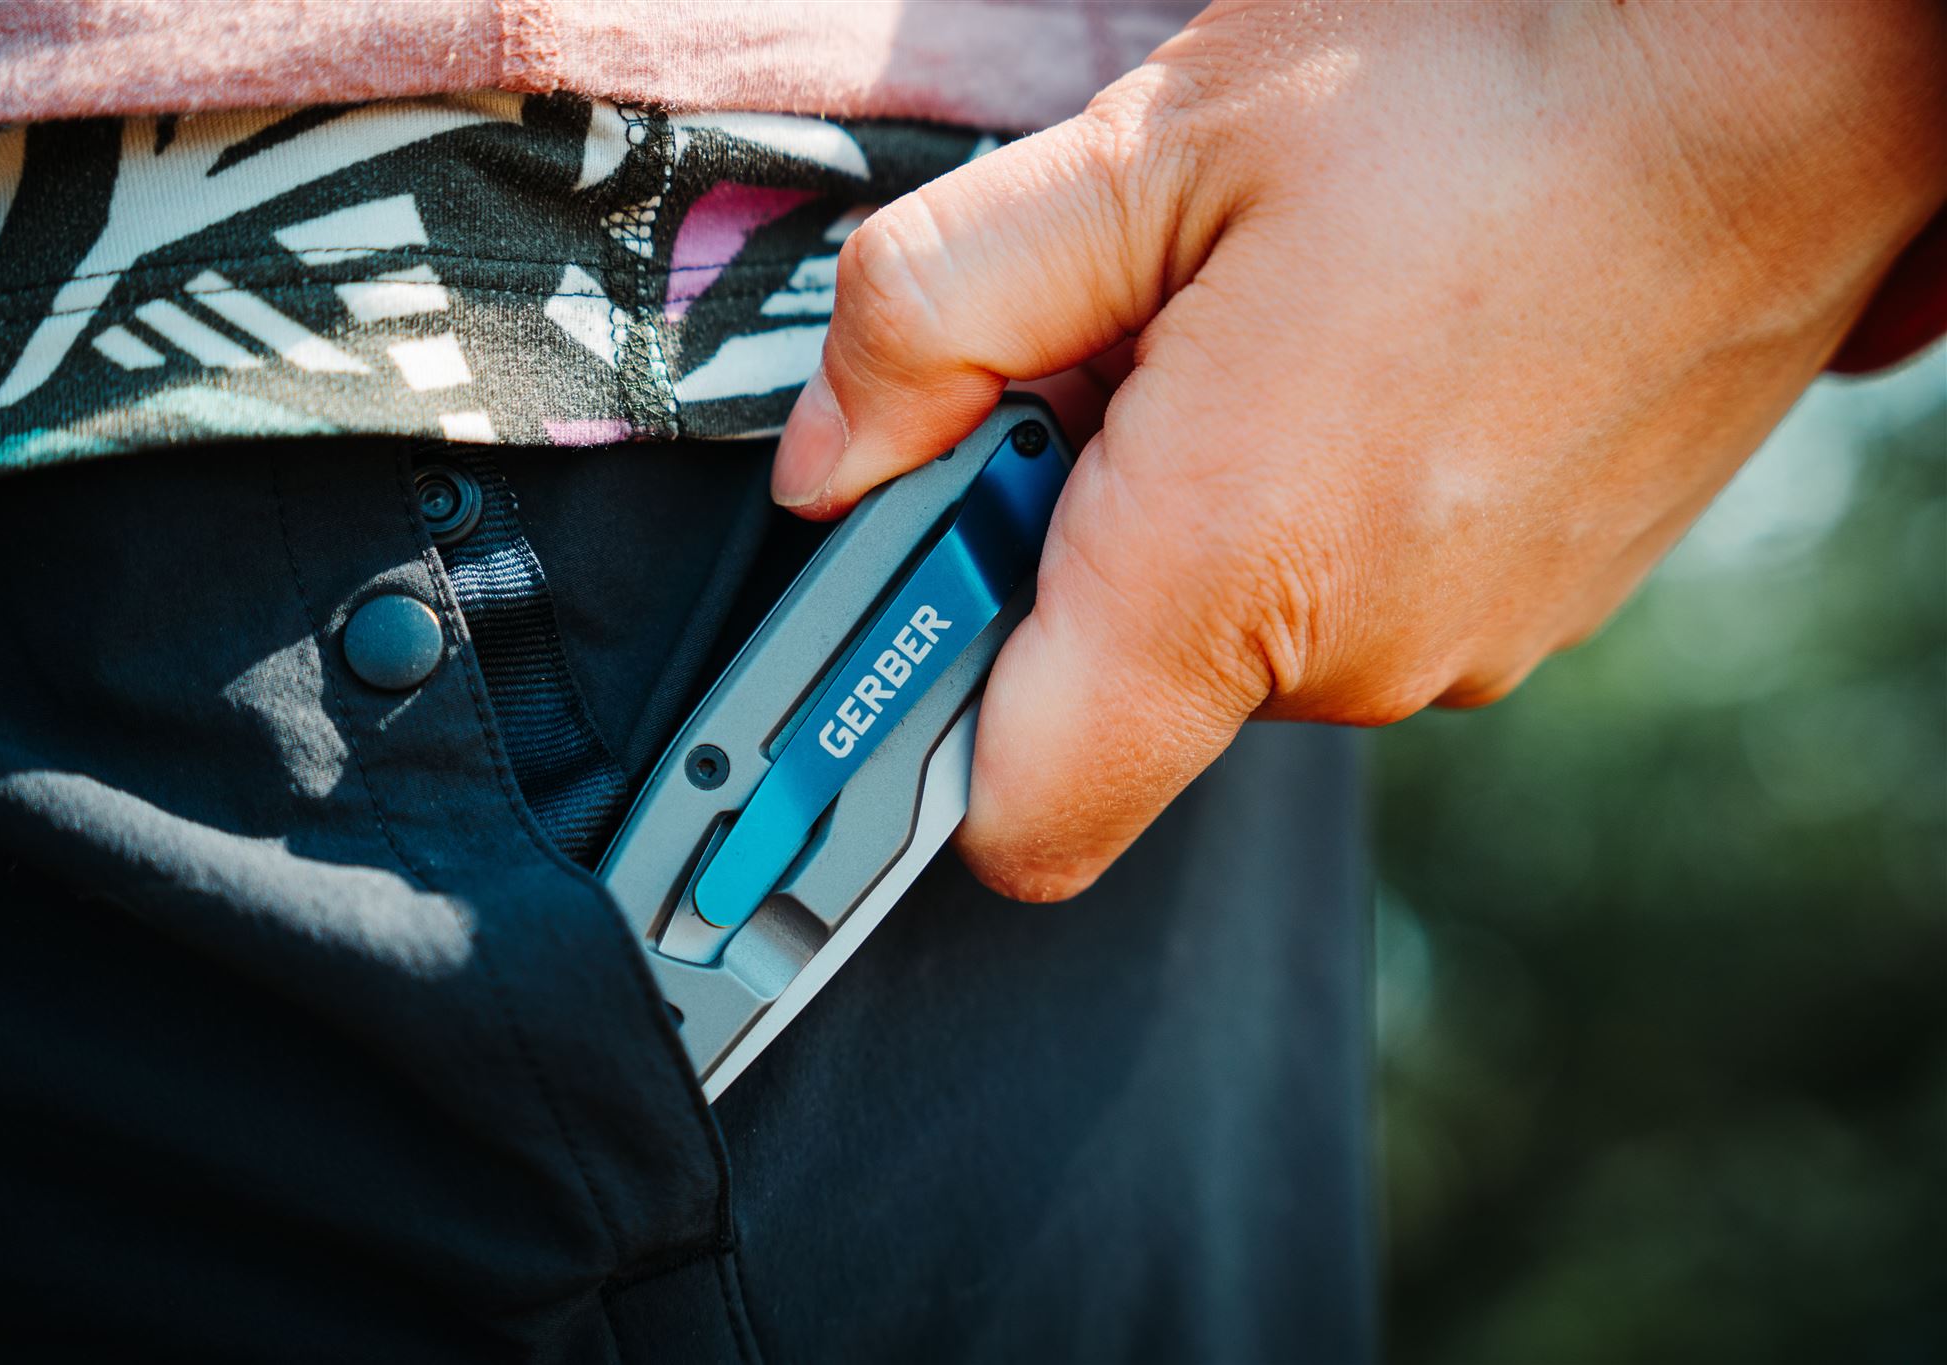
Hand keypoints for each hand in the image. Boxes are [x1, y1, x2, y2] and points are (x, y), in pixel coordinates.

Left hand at [771, 1, 1946, 900]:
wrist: (1771, 90)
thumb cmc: (1480, 96)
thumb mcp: (1148, 158)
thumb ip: (934, 316)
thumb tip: (828, 454)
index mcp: (1222, 568)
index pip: (1017, 817)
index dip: (916, 746)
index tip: (885, 636)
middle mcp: (1346, 655)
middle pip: (1111, 700)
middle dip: (1062, 556)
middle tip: (1103, 373)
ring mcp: (1455, 650)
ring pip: (1235, 642)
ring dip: (1194, 524)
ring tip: (1263, 343)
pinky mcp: (1528, 615)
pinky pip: (1348, 606)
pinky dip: (1308, 518)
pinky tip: (1356, 372)